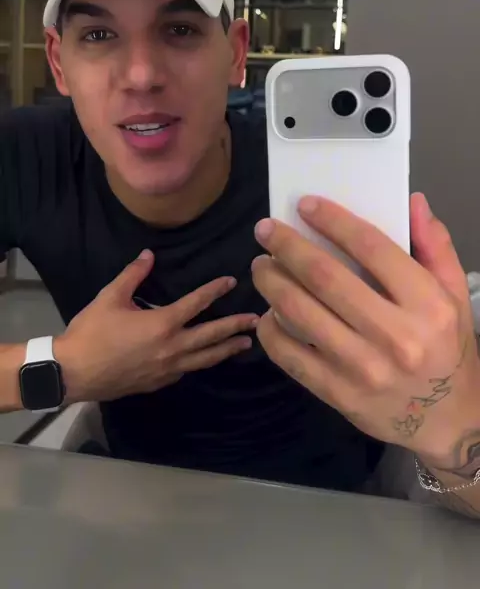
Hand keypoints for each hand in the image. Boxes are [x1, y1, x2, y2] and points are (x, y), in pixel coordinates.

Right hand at [55, 250, 257, 402]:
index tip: (231, 282)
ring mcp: (167, 369)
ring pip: (205, 359)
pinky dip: (201, 363)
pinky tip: (205, 359)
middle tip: (256, 321)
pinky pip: (187, 371)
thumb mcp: (110, 297)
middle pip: (211, 336)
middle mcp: (172, 348)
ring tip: (245, 345)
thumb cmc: (92, 332)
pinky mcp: (158, 383)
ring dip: (226, 349)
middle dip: (235, 327)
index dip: (215, 291)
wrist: (73, 372)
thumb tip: (149, 254)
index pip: (196, 304)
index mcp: (162, 324)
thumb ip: (133, 274)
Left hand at [252, 194, 479, 464]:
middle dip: (287, 246)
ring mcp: (364, 370)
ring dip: (271, 281)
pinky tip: (269, 311)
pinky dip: (271, 328)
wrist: (448, 422)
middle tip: (265, 229)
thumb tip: (413, 201)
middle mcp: (397, 337)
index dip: (333, 221)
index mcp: (428, 305)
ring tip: (261, 265)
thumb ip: (435, 246)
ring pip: (300, 313)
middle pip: (325, 278)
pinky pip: (290, 356)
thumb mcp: (455, 295)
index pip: (372, 248)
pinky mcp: (339, 396)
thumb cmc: (448, 349)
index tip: (305, 205)